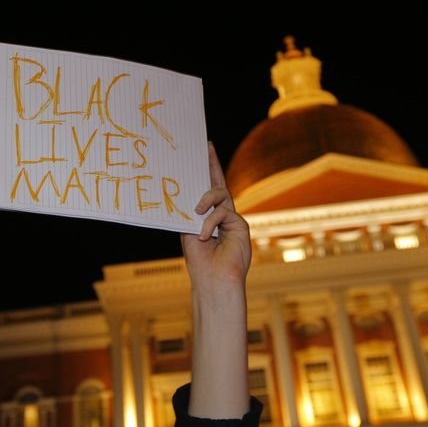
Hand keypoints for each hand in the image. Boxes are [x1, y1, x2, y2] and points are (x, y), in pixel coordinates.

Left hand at [181, 143, 250, 292]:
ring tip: (196, 212)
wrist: (214, 279)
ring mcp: (232, 219)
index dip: (207, 171)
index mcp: (207, 216)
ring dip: (205, 200)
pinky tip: (205, 235)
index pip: (207, 189)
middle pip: (217, 184)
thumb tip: (186, 192)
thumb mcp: (188, 231)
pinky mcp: (240, 225)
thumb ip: (190, 212)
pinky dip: (210, 222)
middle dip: (212, 165)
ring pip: (220, 195)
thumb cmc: (199, 260)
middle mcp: (221, 215)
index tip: (203, 151)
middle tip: (206, 147)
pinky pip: (223, 212)